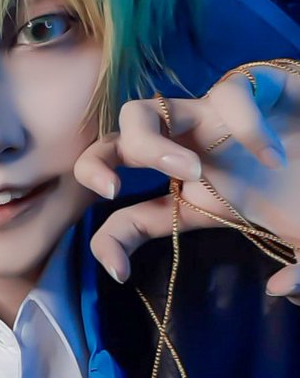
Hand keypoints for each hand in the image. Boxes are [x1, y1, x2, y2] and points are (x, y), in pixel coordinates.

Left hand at [73, 64, 299, 303]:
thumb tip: (280, 289)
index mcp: (194, 195)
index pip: (128, 217)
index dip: (110, 244)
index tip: (120, 274)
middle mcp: (192, 152)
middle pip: (113, 146)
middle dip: (97, 164)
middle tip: (117, 191)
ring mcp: (213, 119)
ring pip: (142, 111)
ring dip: (149, 141)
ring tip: (193, 172)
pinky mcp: (252, 88)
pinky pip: (230, 91)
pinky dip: (247, 124)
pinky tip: (274, 157)